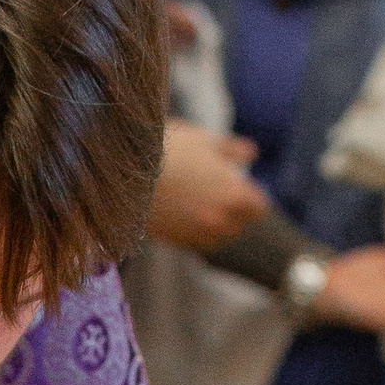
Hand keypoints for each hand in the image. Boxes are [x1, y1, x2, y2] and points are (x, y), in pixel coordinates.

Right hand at [148, 117, 265, 254]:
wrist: (126, 170)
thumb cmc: (168, 147)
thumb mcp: (204, 140)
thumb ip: (231, 150)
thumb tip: (251, 153)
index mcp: (234, 193)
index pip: (258, 207)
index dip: (251, 195)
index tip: (240, 186)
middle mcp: (220, 219)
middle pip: (239, 225)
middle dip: (234, 212)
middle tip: (218, 194)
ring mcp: (197, 233)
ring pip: (217, 238)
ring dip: (215, 226)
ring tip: (200, 207)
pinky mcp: (175, 241)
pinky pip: (194, 244)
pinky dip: (193, 233)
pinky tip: (182, 215)